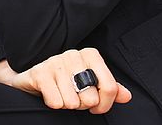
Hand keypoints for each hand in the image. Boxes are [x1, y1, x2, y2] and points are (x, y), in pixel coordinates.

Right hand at [0, 49, 131, 113]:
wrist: (34, 78)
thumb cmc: (66, 81)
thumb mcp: (90, 83)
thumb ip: (109, 89)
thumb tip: (126, 96)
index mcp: (90, 54)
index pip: (110, 87)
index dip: (104, 104)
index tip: (96, 106)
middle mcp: (74, 54)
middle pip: (91, 97)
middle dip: (83, 104)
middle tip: (74, 97)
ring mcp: (55, 62)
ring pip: (73, 101)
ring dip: (67, 104)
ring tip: (61, 94)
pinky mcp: (40, 73)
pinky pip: (56, 102)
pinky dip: (54, 104)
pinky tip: (50, 94)